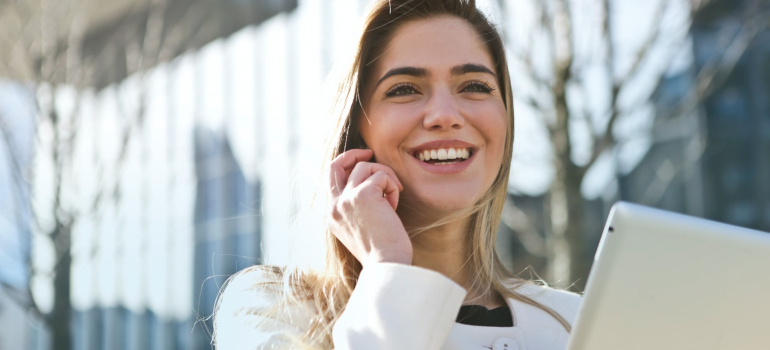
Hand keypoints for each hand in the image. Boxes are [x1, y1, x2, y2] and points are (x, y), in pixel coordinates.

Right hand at [327, 149, 412, 265]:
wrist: (387, 265)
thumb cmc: (382, 251)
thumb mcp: (361, 228)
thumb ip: (357, 207)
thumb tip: (370, 183)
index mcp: (332, 215)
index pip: (331, 179)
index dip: (347, 166)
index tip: (363, 162)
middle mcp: (334, 206)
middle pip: (336, 164)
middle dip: (354, 154)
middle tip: (370, 153)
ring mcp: (346, 199)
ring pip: (365, 167)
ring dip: (385, 177)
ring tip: (392, 198)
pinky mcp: (363, 194)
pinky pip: (382, 175)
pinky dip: (392, 186)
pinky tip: (394, 206)